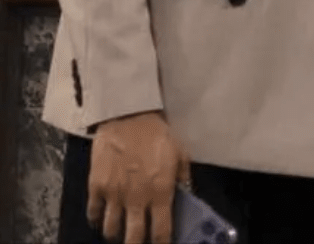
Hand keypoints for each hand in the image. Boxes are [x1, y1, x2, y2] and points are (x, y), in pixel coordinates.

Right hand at [87, 110, 189, 243]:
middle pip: (133, 238)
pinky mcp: (95, 187)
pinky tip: (102, 218)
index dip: (162, 243)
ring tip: (121, 232)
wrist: (128, 116)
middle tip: (139, 242)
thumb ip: (183, 178)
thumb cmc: (158, 134)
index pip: (161, 230)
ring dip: (116, 234)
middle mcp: (136, 199)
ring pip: (111, 230)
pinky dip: (97, 219)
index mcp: (160, 192)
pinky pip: (93, 212)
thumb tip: (186, 195)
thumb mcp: (181, 154)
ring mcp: (113, 195)